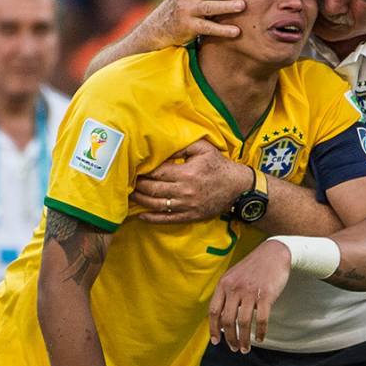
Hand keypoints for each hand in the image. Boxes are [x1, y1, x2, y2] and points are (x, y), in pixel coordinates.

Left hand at [132, 140, 251, 222]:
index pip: (157, 172)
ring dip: (140, 201)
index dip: (144, 170)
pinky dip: (151, 218)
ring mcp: (186, 206)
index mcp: (186, 173)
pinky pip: (166, 219)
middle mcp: (184, 191)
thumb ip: (183, 146)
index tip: (134, 167)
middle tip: (128, 181)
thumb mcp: (204, 149)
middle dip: (138, 185)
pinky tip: (140, 215)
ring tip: (129, 195)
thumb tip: (163, 147)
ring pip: (156, 205)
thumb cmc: (219, 165)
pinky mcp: (189, 216)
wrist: (238, 188)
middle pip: (153, 189)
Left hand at [208, 240, 290, 352]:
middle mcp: (235, 288)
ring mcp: (250, 291)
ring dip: (244, 340)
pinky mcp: (266, 295)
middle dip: (230, 338)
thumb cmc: (253, 267)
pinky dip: (260, 332)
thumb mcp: (234, 276)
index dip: (213, 329)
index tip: (216, 342)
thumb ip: (226, 294)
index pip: (214, 311)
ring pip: (243, 323)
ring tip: (245, 349)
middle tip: (234, 348)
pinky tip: (260, 338)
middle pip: (227, 320)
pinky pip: (261, 319)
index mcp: (224, 284)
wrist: (274, 253)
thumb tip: (220, 319)